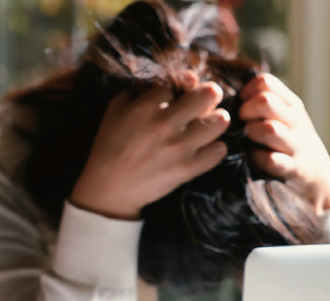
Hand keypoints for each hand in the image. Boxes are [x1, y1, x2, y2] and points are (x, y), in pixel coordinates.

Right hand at [70, 71, 230, 219]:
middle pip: (206, 96)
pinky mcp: (187, 169)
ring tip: (216, 121)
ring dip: (219, 119)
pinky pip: (217, 153)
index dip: (177, 89)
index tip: (175, 97)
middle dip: (210, 93)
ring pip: (219, 123)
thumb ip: (135, 93)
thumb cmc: (109, 146)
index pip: (175, 85)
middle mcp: (166, 123)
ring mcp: (179, 147)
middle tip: (210, 97)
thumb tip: (157, 83)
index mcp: (146, 106)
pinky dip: (217, 148)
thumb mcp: (114, 110)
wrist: (110, 187)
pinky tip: (210, 146)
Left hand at [239, 73, 329, 214]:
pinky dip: (259, 159)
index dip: (246, 92)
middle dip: (245, 111)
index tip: (242, 106)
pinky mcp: (295, 169)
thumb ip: (266, 104)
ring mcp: (297, 145)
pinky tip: (255, 159)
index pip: (265, 82)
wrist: (319, 179)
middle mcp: (296, 122)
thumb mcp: (286, 119)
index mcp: (292, 105)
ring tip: (248, 141)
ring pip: (268, 129)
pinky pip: (271, 160)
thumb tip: (232, 93)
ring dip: (251, 134)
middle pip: (264, 102)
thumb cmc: (292, 145)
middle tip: (241, 124)